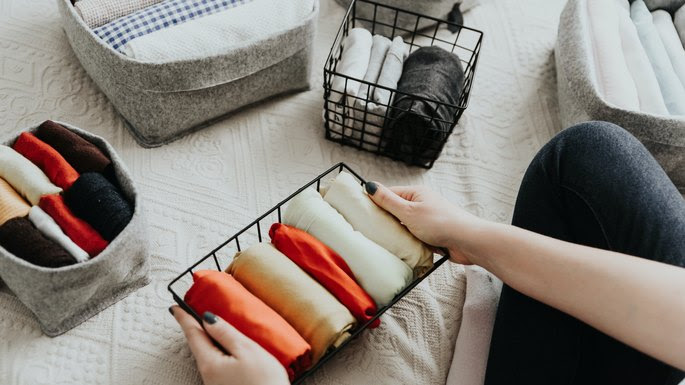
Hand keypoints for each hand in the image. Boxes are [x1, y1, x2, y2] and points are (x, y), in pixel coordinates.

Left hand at [171, 306, 288, 384]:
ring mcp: (216, 383)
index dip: (184, 318)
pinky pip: (217, 364)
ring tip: (209, 327)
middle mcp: (208, 375)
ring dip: (207, 340)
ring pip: (208, 355)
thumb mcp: (247, 351)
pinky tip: (225, 348)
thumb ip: (226, 333)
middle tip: (189, 313)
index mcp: (211, 363)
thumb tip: (209, 319)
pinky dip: (217, 351)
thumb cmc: (264, 383)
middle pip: (198, 345)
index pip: (193, 334)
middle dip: (195, 329)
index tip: (175, 307)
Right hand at [364, 182, 488, 264]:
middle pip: (395, 211)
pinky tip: (398, 249)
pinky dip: (406, 243)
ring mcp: (426, 220)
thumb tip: (370, 185)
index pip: (389, 194)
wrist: (467, 241)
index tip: (359, 210)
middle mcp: (421, 204)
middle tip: (368, 228)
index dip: (375, 201)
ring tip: (381, 240)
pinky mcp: (431, 235)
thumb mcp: (409, 211)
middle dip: (384, 220)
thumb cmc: (440, 222)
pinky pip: (412, 238)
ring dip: (396, 233)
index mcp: (416, 193)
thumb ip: (388, 200)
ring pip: (403, 226)